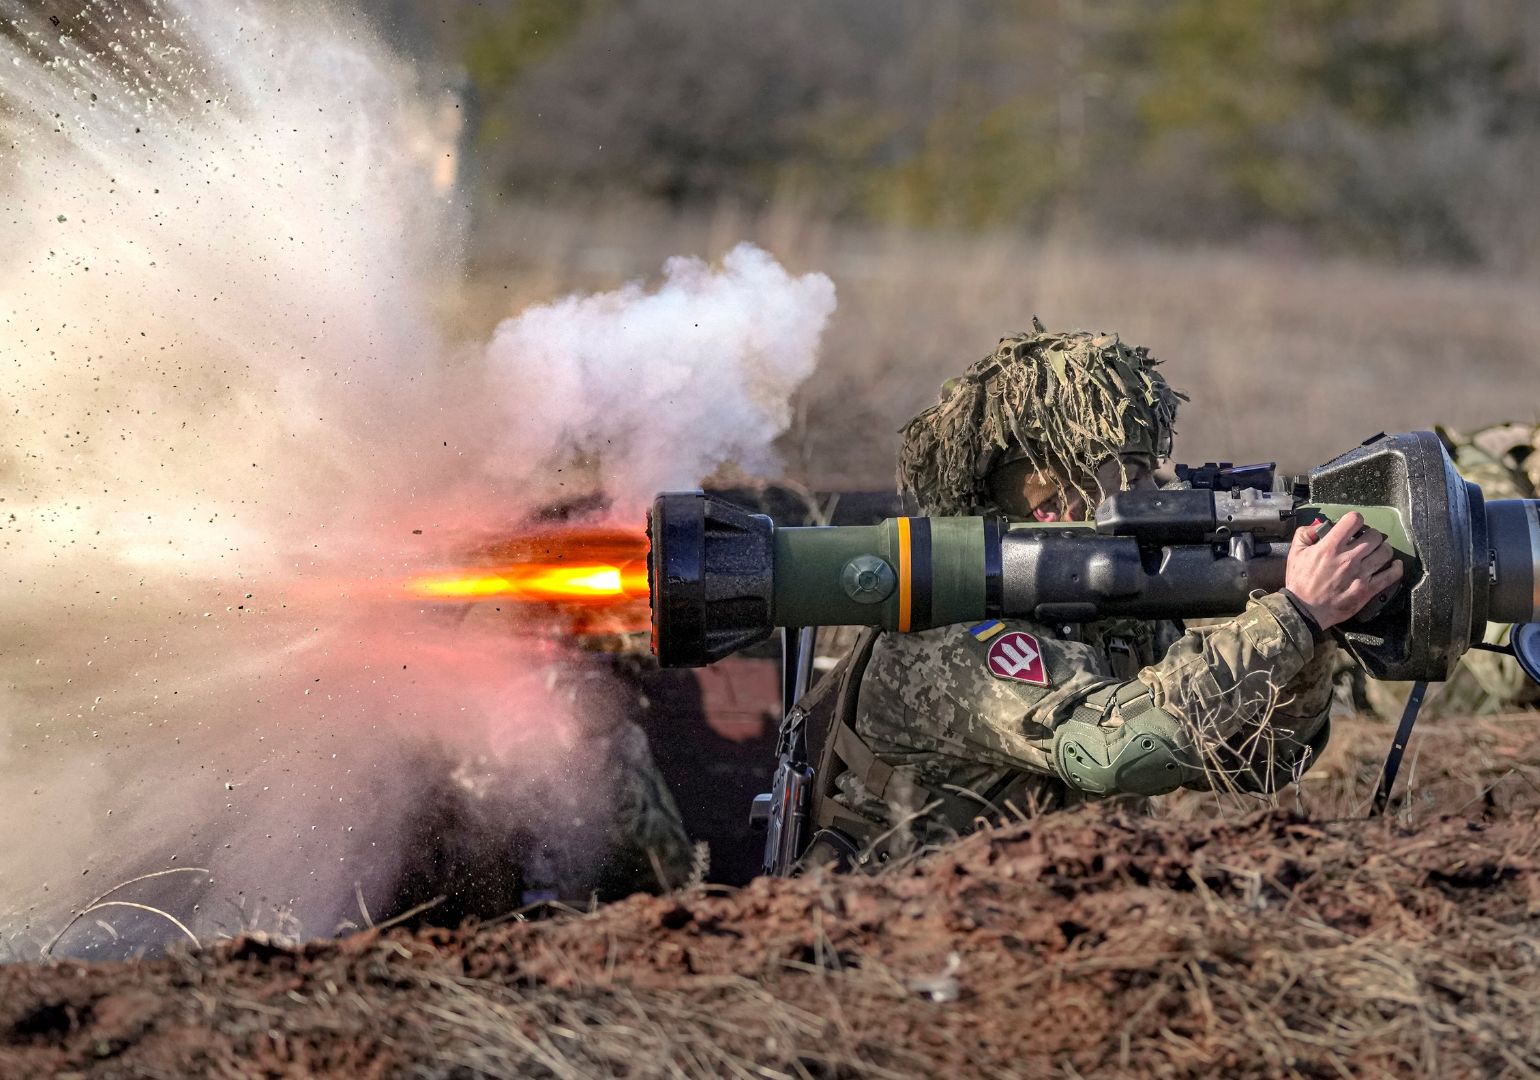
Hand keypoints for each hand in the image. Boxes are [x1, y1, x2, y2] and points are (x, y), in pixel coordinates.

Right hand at [1284, 511, 1404, 629]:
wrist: (1305, 610)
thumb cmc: (1299, 581)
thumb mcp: (1294, 553)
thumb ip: (1305, 534)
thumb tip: (1320, 526)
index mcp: (1331, 547)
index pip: (1354, 520)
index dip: (1355, 519)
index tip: (1353, 526)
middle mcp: (1349, 558)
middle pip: (1375, 535)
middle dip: (1371, 535)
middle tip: (1366, 541)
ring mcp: (1361, 574)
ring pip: (1385, 552)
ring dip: (1382, 549)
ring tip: (1377, 552)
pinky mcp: (1368, 589)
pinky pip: (1391, 575)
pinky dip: (1396, 568)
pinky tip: (1394, 565)